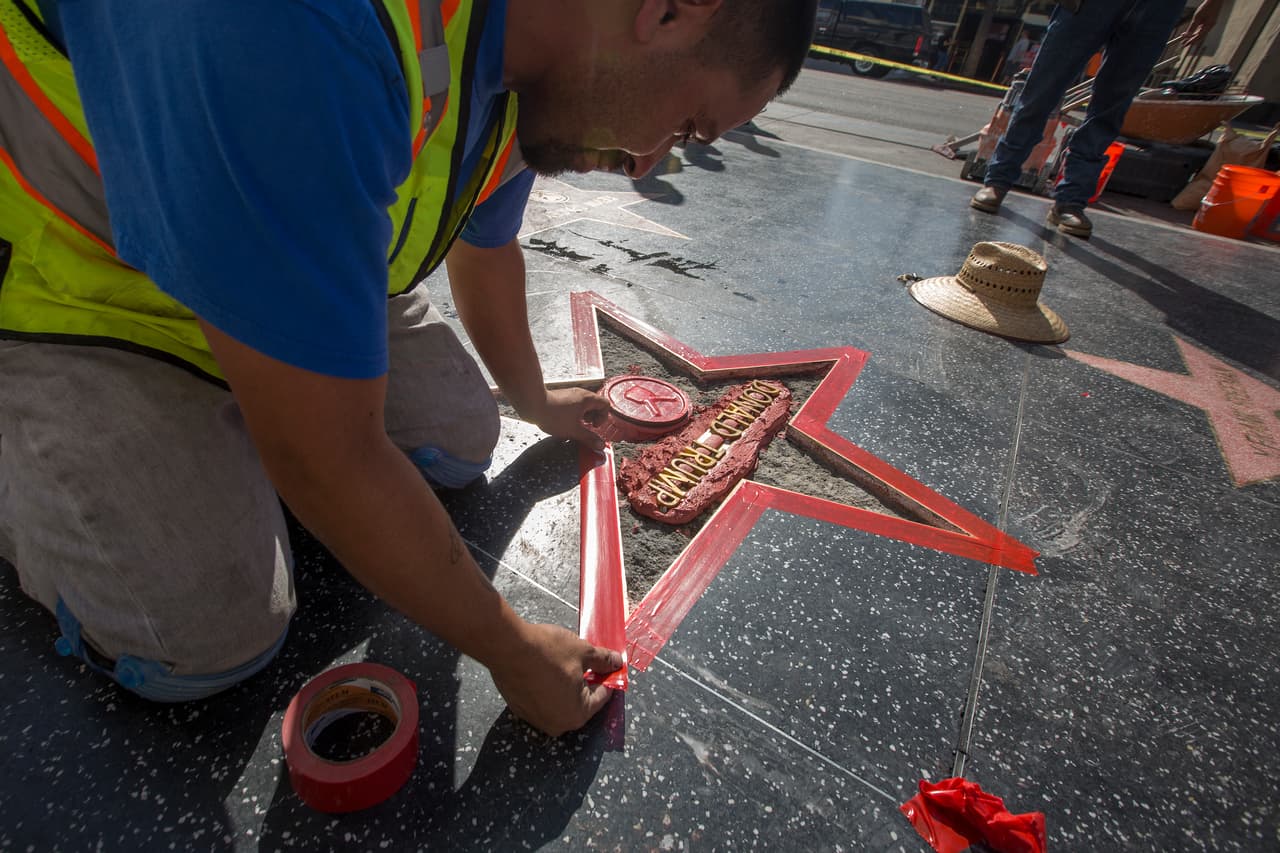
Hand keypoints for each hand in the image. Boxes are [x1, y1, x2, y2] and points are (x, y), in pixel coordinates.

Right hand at [489, 621, 622, 735]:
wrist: (507, 647)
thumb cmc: (548, 651)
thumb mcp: (583, 652)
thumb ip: (603, 660)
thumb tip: (616, 662)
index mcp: (576, 715)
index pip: (601, 697)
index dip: (607, 678)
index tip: (608, 665)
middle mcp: (557, 724)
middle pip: (580, 702)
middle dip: (586, 682)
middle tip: (587, 661)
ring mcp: (535, 718)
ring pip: (559, 701)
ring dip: (565, 685)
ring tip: (565, 662)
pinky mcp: (519, 708)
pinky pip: (541, 700)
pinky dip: (546, 687)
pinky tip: (545, 668)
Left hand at [526, 387, 608, 449]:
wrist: (533, 404)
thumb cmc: (554, 416)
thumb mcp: (574, 431)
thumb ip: (588, 438)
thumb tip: (600, 445)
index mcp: (587, 399)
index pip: (605, 404)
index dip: (603, 417)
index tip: (594, 427)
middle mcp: (581, 394)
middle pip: (595, 405)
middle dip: (593, 418)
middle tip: (585, 427)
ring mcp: (571, 394)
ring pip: (584, 405)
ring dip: (583, 417)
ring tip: (574, 426)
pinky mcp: (562, 397)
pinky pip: (574, 405)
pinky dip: (574, 414)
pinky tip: (564, 422)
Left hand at [1183, 0, 1222, 46]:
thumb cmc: (1207, 6)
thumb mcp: (1197, 17)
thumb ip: (1192, 27)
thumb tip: (1187, 35)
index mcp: (1209, 26)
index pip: (1198, 36)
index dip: (1191, 41)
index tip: (1184, 44)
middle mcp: (1210, 26)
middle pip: (1199, 36)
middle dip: (1191, 40)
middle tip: (1183, 44)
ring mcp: (1210, 23)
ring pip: (1200, 32)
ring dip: (1193, 36)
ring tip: (1185, 38)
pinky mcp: (1209, 21)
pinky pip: (1202, 28)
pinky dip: (1196, 31)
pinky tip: (1191, 32)